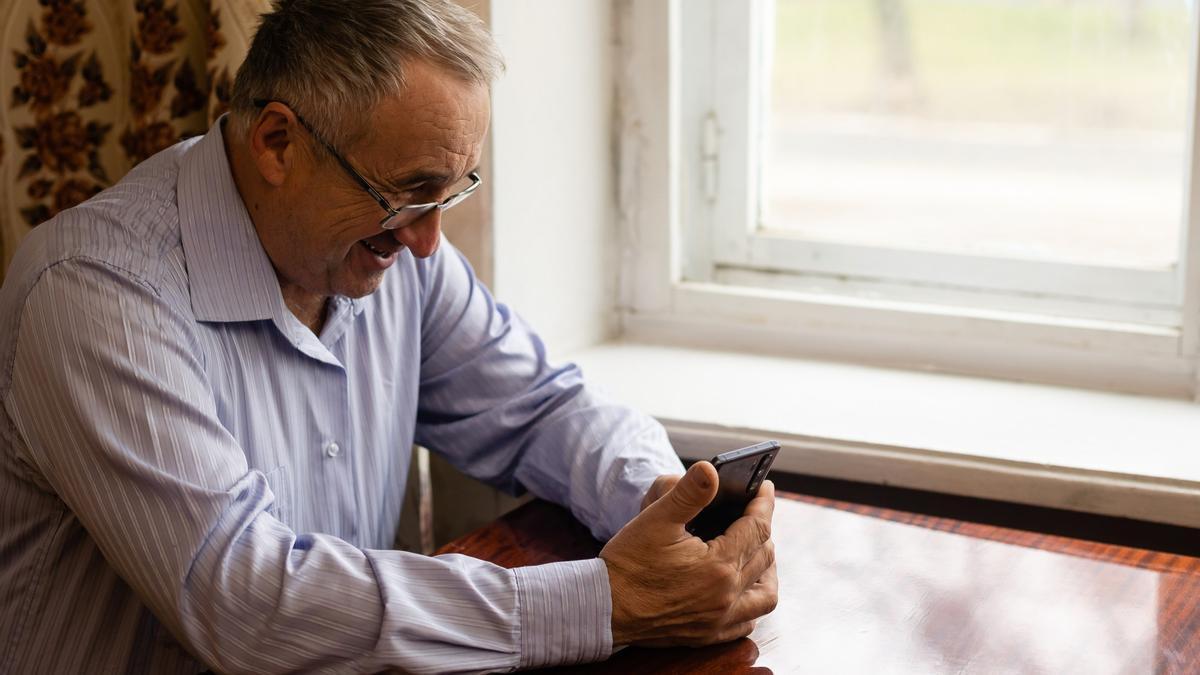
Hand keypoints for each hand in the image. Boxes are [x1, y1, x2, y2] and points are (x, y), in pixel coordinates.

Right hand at [600, 461, 777, 646]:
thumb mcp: (655, 518)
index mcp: (718, 565)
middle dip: (763, 529)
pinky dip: (752, 601)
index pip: (757, 528)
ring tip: (758, 550)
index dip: (764, 504)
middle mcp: (726, 596)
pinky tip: (743, 588)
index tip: (766, 487)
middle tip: (755, 512)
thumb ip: (688, 492)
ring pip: (765, 594)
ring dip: (767, 569)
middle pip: (764, 556)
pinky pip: (747, 621)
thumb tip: (712, 469)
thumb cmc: (628, 562)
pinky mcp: (707, 634)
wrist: (603, 608)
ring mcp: (718, 619)